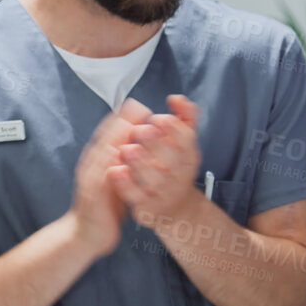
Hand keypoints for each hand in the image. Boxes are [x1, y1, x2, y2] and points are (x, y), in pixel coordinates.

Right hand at [66, 108, 136, 255]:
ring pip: (101, 153)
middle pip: (106, 138)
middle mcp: (92, 165)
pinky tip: (117, 157)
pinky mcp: (92, 196)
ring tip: (130, 125)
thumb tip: (141, 141)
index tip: (141, 104)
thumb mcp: (119, 177)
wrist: (86, 234)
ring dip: (115, 139)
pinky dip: (109, 166)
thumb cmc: (105, 205)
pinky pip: (100, 179)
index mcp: (100, 159)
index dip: (125, 118)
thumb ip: (127, 159)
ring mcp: (90, 179)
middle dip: (121, 121)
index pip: (112, 133)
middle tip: (137, 106)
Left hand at [111, 95, 204, 228]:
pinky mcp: (148, 207)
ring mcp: (165, 193)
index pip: (187, 142)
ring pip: (155, 180)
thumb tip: (177, 98)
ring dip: (141, 164)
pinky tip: (116, 171)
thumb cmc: (176, 169)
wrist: (175, 207)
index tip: (159, 118)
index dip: (175, 129)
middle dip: (156, 143)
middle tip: (140, 130)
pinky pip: (137, 197)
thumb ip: (184, 118)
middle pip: (172, 160)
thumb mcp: (184, 143)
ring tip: (127, 149)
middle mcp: (180, 176)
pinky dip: (126, 185)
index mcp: (189, 157)